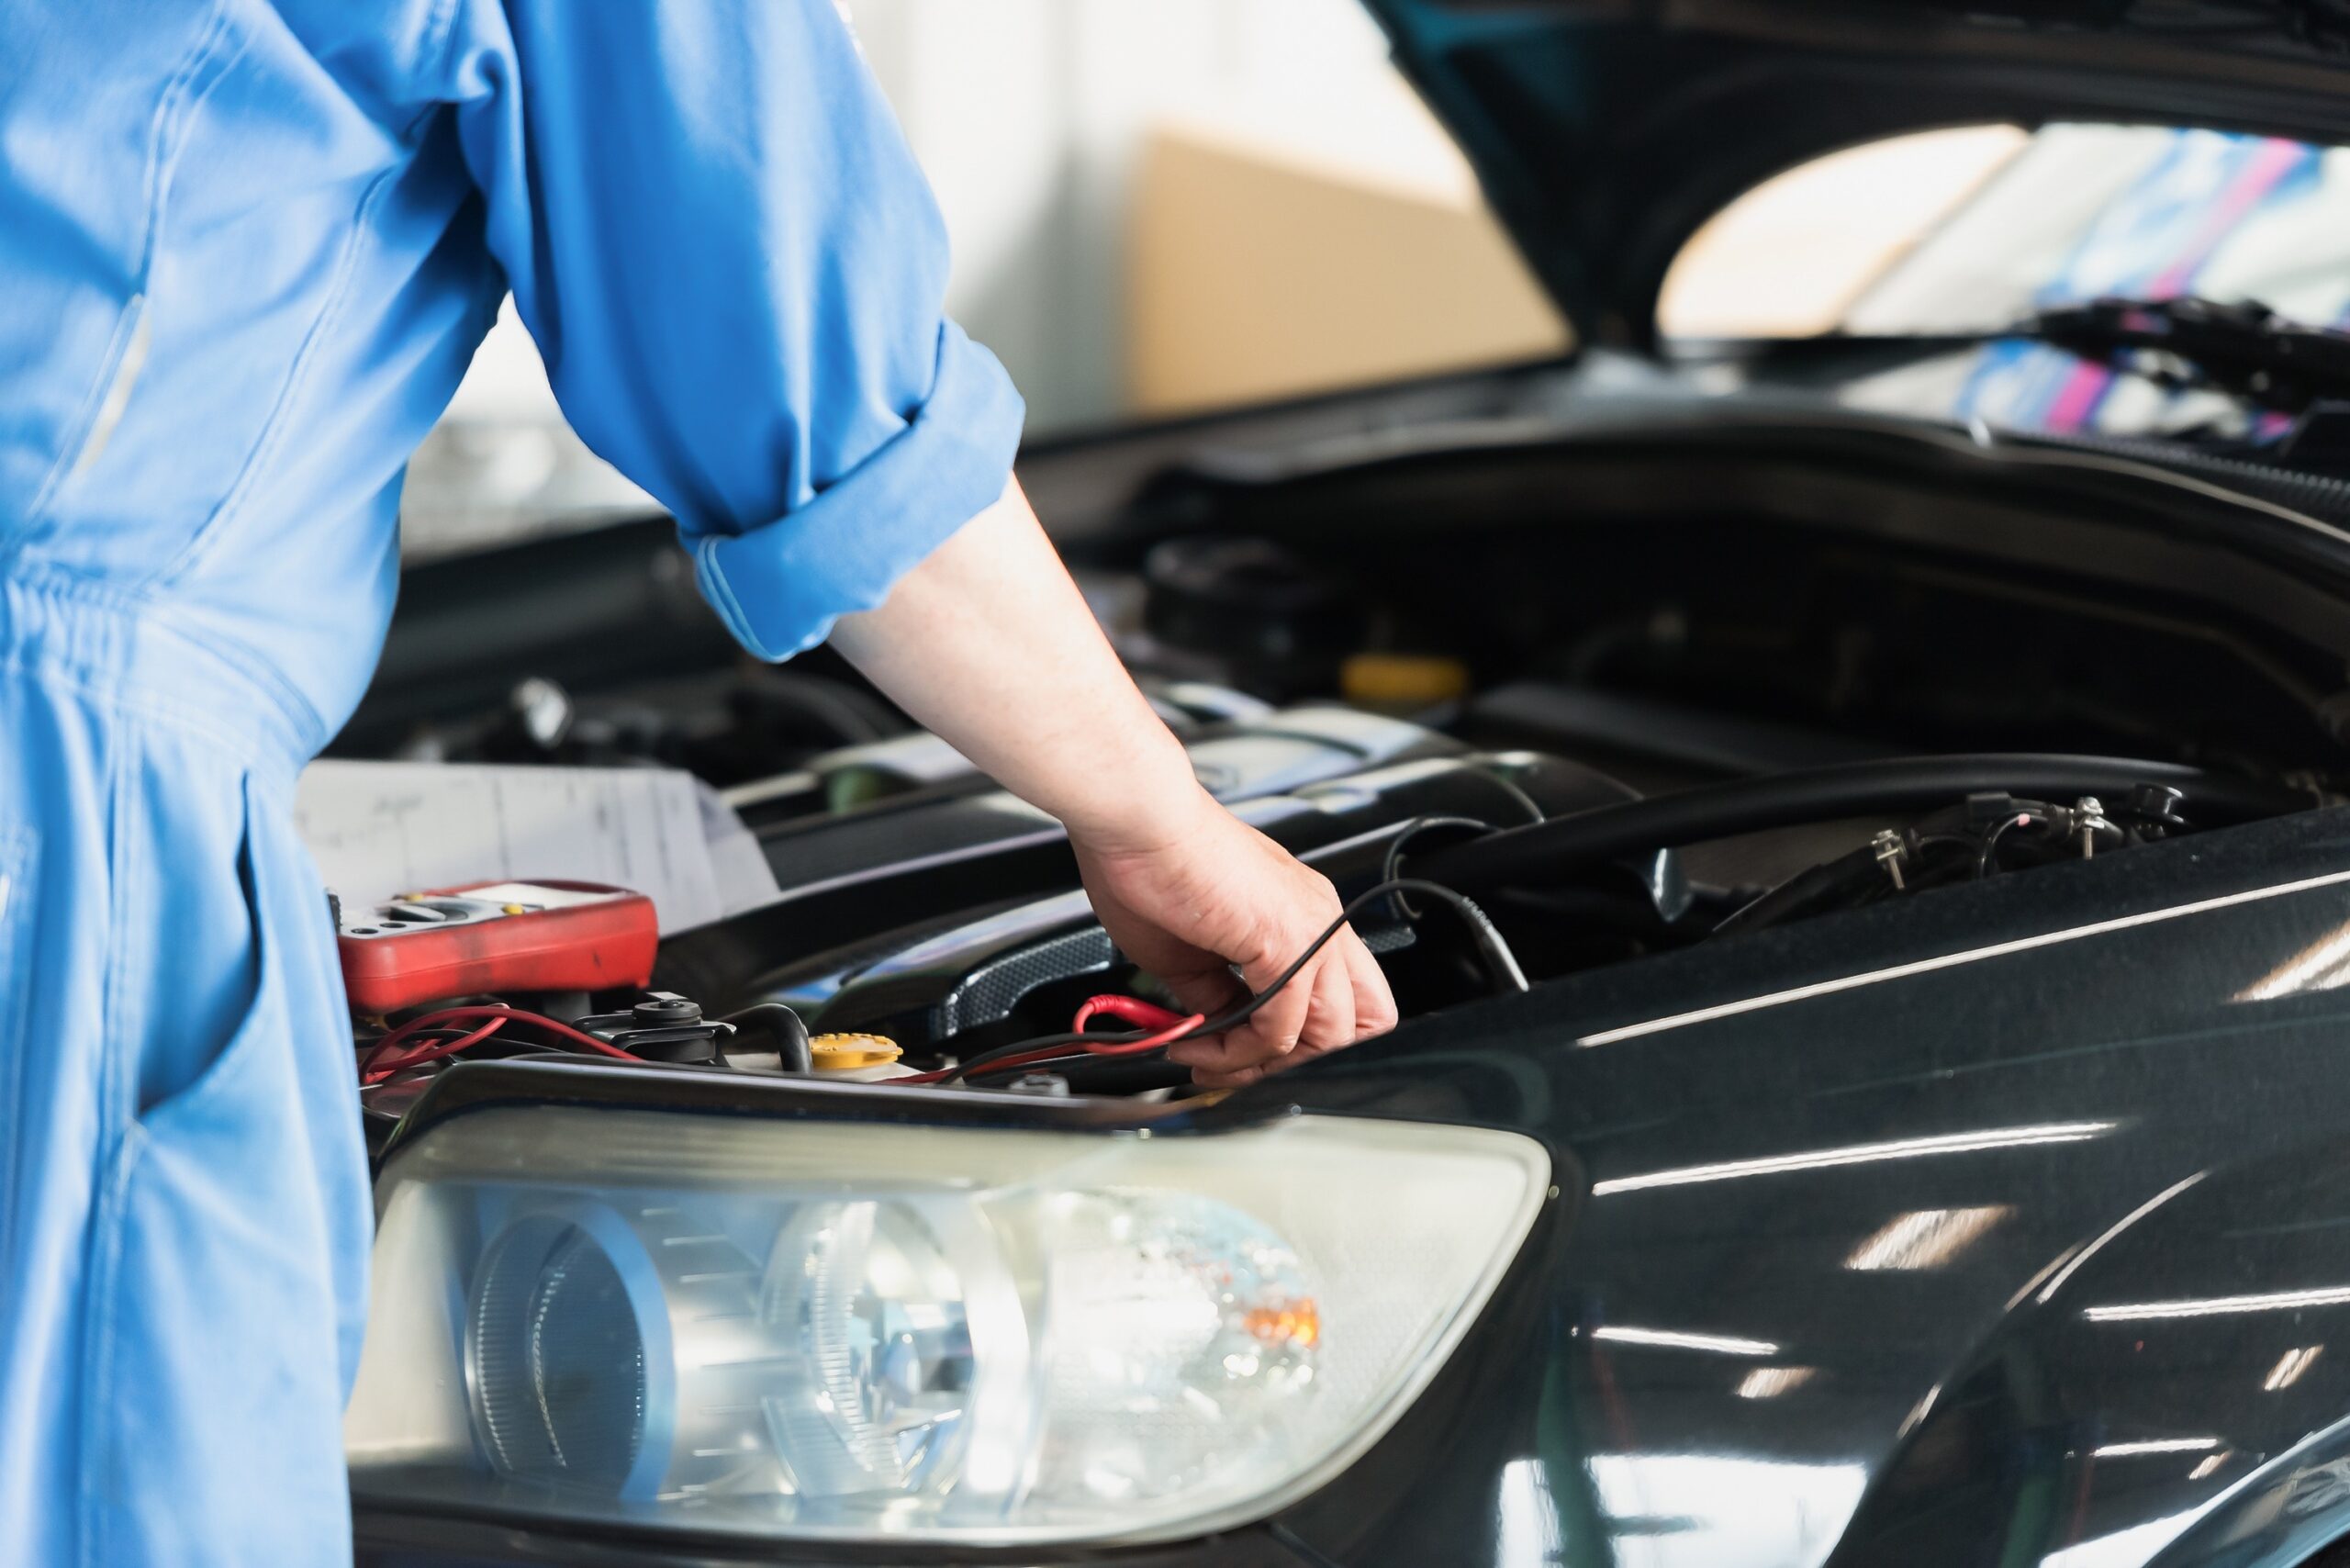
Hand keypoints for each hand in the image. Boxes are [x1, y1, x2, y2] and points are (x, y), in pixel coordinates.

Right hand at [1072, 791, 1398, 1086]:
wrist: (1136, 823)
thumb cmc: (1150, 864)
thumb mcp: (1191, 953)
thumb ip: (1218, 996)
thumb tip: (1219, 1031)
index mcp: (1305, 915)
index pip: (1348, 999)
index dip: (1307, 1040)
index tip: (1248, 1052)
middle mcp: (1321, 921)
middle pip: (1363, 1023)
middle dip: (1299, 1062)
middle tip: (1236, 1067)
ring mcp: (1313, 929)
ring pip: (1330, 1036)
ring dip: (1259, 1065)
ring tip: (1202, 1056)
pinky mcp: (1288, 941)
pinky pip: (1281, 1029)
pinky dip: (1235, 1051)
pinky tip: (1195, 1040)